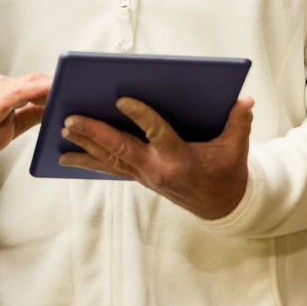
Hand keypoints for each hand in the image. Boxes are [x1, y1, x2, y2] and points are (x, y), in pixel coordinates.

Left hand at [60, 96, 253, 219]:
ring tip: (62, 132)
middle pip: (120, 149)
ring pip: (109, 160)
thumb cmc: (227, 173)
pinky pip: (110, 168)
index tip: (122, 99)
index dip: (141, 116)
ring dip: (84, 146)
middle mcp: (156, 169)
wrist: (221, 206)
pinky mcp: (140, 177)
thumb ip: (239, 122)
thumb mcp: (237, 148)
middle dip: (94, 134)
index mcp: (179, 158)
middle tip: (70, 119)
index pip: (157, 133)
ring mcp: (145, 176)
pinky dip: (88, 160)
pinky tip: (66, 155)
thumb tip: (244, 101)